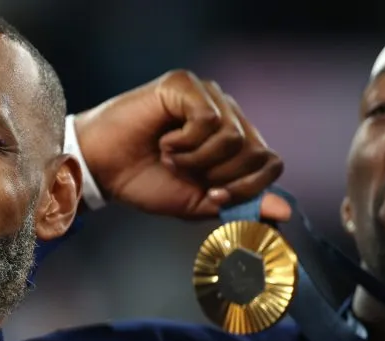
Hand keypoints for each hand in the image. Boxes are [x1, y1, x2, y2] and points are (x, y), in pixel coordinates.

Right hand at [74, 70, 290, 220]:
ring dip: (197, 160)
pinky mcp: (184, 85)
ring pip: (233, 137)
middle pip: (255, 151)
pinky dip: (185, 142)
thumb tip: (283, 212)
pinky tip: (164, 143)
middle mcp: (226, 113)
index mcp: (234, 141)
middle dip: (220, 176)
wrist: (102, 171)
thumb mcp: (198, 203)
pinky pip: (208, 119)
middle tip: (186, 175)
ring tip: (170, 158)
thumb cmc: (145, 182)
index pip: (270, 163)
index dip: (247, 187)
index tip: (212, 196)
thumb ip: (240, 205)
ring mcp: (206, 95)